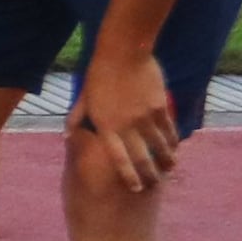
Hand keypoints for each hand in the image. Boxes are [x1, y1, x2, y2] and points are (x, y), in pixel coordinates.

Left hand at [73, 42, 182, 190]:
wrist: (123, 52)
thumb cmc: (99, 74)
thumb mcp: (84, 98)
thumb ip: (76, 119)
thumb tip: (66, 136)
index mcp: (106, 125)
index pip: (119, 158)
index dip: (129, 175)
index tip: (137, 188)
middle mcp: (127, 125)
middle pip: (143, 157)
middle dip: (151, 174)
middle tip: (156, 184)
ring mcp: (145, 117)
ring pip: (160, 146)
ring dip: (166, 160)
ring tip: (169, 167)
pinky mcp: (159, 107)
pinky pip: (169, 129)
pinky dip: (173, 141)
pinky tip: (175, 147)